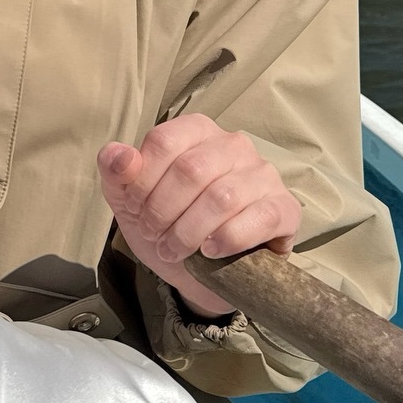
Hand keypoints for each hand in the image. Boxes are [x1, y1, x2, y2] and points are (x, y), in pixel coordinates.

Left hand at [98, 114, 300, 317]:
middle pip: (191, 170)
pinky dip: (227, 239)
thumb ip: (118, 173)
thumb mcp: (130, 201)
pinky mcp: (284, 208)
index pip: (164, 141)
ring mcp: (263, 174)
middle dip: (163, 211)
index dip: (142, 182)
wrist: (201, 272)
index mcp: (196, 130)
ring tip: (175, 250)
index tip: (135, 209)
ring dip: (188, 232)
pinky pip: (259, 218)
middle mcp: (234, 144)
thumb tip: (118, 155)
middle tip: (155, 235)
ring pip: (222, 197)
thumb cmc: (168, 224)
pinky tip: (210, 251)